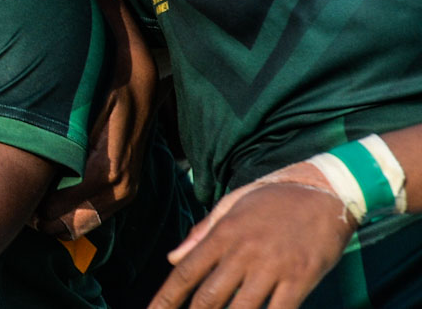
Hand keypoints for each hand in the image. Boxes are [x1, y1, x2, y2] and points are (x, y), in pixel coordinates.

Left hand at [32, 73, 148, 237]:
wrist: (139, 86)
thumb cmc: (104, 92)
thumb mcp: (80, 109)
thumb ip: (59, 139)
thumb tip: (27, 163)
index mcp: (105, 171)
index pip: (59, 208)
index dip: (32, 208)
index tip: (13, 195)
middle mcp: (119, 188)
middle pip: (69, 226)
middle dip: (41, 219)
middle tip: (19, 202)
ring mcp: (125, 192)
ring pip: (81, 227)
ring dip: (55, 219)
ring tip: (31, 201)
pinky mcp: (126, 191)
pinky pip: (93, 217)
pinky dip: (70, 214)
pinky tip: (51, 197)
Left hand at [151, 164, 353, 308]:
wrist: (324, 190)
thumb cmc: (273, 199)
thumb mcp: (231, 206)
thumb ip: (201, 234)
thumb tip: (172, 258)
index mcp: (222, 234)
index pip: (185, 273)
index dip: (165, 299)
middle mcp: (243, 253)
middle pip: (208, 297)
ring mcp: (272, 267)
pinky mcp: (301, 278)